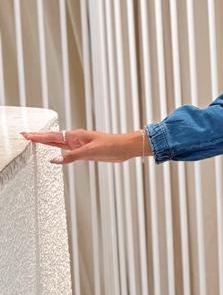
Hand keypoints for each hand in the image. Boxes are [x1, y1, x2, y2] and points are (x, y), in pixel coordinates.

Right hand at [20, 128, 145, 164]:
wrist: (125, 147)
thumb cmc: (112, 145)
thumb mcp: (90, 152)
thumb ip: (71, 156)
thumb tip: (54, 159)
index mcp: (76, 136)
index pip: (53, 136)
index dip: (39, 136)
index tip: (27, 135)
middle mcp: (76, 139)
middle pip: (53, 138)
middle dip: (39, 137)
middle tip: (26, 135)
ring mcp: (80, 146)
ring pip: (59, 144)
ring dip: (47, 143)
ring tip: (35, 141)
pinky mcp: (85, 152)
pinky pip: (68, 151)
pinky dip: (59, 152)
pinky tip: (55, 154)